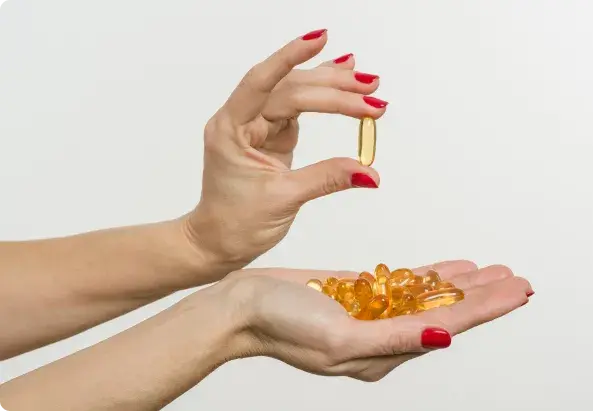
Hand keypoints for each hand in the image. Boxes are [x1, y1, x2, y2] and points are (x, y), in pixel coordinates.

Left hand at [183, 29, 386, 270]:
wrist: (217, 241)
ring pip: (297, 96)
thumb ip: (326, 179)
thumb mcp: (283, 200)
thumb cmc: (235, 223)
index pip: (261, 83)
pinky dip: (324, 102)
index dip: (290, 58)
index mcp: (231, 130)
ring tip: (367, 85)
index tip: (320, 40)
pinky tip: (345, 87)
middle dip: (332, 87)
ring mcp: (258, 127)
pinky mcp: (272, 136)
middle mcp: (242, 121)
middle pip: (289, 89)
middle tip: (370, 90)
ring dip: (332, 90)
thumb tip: (368, 172)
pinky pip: (300, 111)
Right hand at [222, 260, 532, 380]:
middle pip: (443, 312)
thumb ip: (393, 339)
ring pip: (424, 297)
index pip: (446, 326)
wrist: (241, 306)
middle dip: (482, 295)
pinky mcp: (354, 295)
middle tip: (516, 278)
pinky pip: (398, 286)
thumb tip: (443, 335)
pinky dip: (425, 277)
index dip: (485, 309)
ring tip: (490, 271)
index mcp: (380, 354)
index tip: (516, 292)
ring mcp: (367, 315)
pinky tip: (445, 270)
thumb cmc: (281, 325)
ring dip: (458, 284)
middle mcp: (380, 337)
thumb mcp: (340, 339)